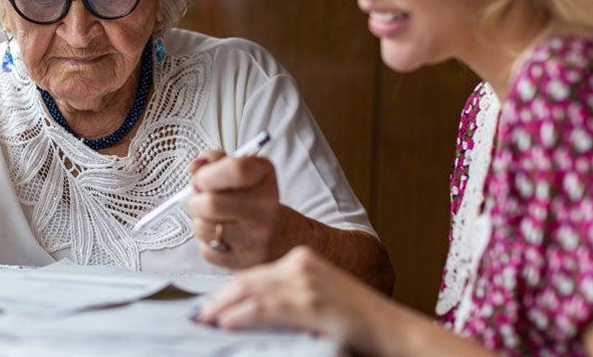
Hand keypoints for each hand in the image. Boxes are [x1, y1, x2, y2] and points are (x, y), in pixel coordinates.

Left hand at [186, 149, 283, 268]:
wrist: (279, 235)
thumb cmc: (251, 197)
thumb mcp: (241, 170)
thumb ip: (215, 161)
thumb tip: (194, 168)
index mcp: (264, 176)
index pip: (236, 169)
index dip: (208, 173)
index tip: (201, 178)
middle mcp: (265, 207)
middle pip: (211, 204)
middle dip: (195, 201)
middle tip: (200, 200)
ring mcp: (256, 237)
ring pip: (203, 228)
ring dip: (199, 222)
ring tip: (212, 219)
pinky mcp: (243, 262)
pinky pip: (206, 251)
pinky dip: (206, 243)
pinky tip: (221, 237)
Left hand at [196, 246, 383, 345]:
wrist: (394, 331)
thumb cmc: (358, 323)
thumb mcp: (318, 301)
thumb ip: (288, 300)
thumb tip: (250, 314)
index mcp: (302, 261)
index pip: (254, 275)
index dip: (227, 291)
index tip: (209, 306)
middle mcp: (300, 265)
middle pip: (246, 280)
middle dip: (218, 299)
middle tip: (198, 315)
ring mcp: (305, 282)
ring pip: (250, 292)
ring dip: (222, 308)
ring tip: (204, 321)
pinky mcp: (310, 302)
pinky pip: (265, 308)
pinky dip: (240, 315)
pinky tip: (225, 323)